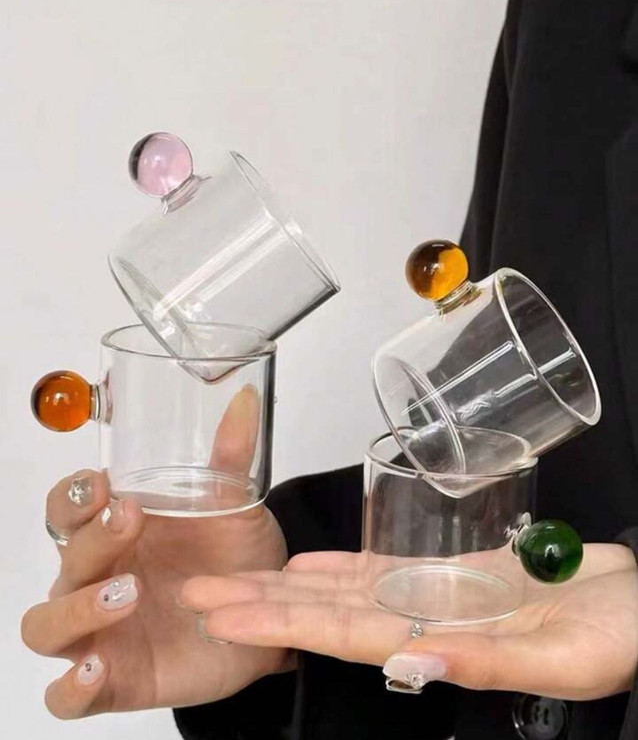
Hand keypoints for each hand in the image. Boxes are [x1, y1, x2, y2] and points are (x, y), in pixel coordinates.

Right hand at [21, 387, 290, 718]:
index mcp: (115, 533)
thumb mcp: (235, 508)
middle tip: (128, 520)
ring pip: (47, 626)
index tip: (102, 482)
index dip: (73, 495)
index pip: (67, 509)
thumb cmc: (232, 560)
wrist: (263, 622)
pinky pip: (68, 696)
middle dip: (89, 538)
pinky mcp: (115, 680)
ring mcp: (100, 632)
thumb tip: (245, 399)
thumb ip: (231, 458)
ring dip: (77, 607)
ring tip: (127, 592)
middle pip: (62, 559)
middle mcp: (96, 579)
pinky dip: (73, 686)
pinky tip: (98, 668)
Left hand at [180, 543, 637, 700]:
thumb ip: (486, 663)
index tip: (219, 613)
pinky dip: (341, 562)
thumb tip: (415, 664)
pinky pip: (381, 566)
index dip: (275, 624)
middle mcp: (422, 621)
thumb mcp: (563, 657)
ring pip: (344, 586)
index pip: (336, 634)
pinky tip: (307, 560)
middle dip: (259, 601)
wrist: (636, 605)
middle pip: (323, 611)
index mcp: (438, 644)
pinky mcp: (448, 572)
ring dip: (289, 581)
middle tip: (197, 590)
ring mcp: (431, 596)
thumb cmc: (614, 634)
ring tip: (237, 572)